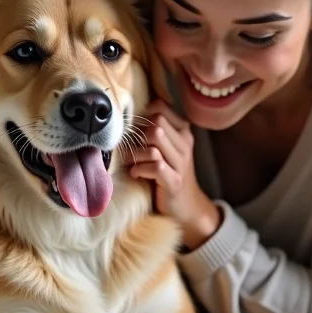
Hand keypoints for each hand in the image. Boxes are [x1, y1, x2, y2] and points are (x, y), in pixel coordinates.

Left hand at [128, 100, 221, 249]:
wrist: (186, 206)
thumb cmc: (169, 173)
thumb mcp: (166, 149)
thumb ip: (154, 131)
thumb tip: (126, 116)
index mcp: (183, 131)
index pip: (161, 106)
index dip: (142, 113)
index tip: (133, 128)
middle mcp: (185, 144)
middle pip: (157, 122)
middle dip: (138, 134)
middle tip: (129, 147)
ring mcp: (182, 163)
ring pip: (155, 140)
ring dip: (136, 152)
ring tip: (130, 161)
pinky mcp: (175, 181)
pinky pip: (155, 165)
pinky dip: (140, 168)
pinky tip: (135, 173)